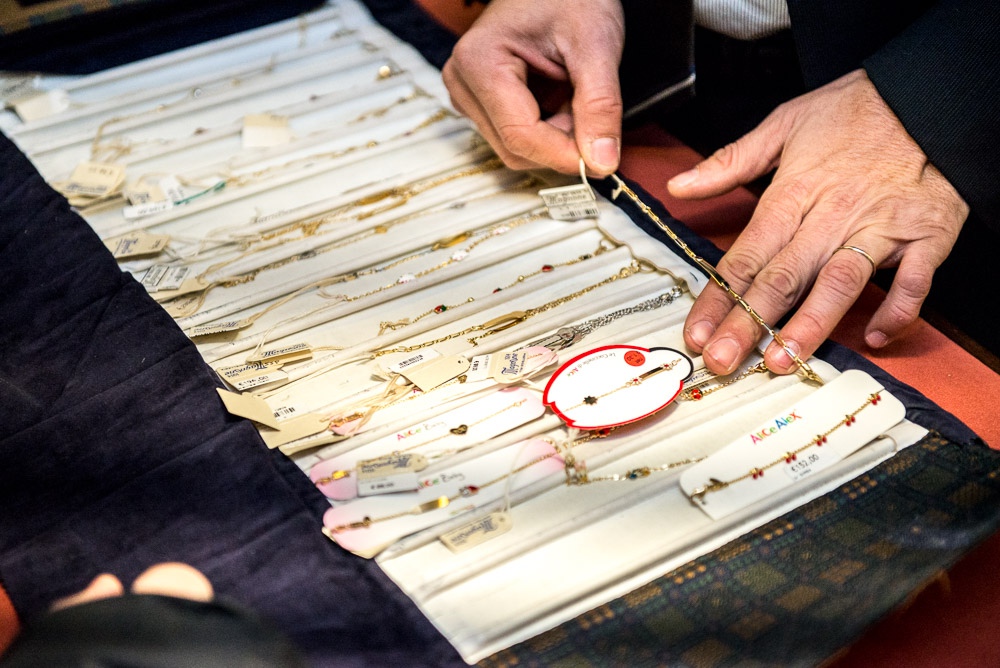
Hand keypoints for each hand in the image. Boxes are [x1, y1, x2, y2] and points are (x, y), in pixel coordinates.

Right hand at [442, 0, 624, 174]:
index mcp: (480, 61)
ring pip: (515, 149)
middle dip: (560, 144)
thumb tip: (601, 162)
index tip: (603, 160)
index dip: (563, 155)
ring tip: (573, 96)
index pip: (520, 136)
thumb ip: (600, 106)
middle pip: (514, 149)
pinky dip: (547, 131)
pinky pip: (514, 138)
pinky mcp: (480, 102)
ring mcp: (468, 94)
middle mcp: (463, 82)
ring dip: (555, 138)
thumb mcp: (596, 45)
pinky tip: (559, 99)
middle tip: (591, 113)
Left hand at [668, 69, 968, 374]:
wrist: (929, 94)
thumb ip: (730, 160)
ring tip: (783, 360)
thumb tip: (679, 186)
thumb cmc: (856, 110)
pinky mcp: (927, 234)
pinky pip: (913, 280)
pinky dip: (897, 310)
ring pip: (840, 281)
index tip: (696, 333)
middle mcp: (833, 214)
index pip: (745, 255)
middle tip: (723, 361)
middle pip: (783, 277)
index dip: (718, 298)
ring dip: (811, 324)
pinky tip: (873, 338)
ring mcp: (881, 226)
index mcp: (794, 192)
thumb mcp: (785, 122)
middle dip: (749, 322)